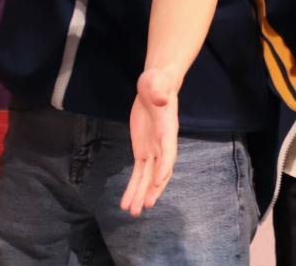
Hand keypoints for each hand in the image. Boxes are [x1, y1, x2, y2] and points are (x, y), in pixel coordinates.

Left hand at [120, 69, 180, 216]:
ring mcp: (153, 150)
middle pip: (159, 171)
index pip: (168, 152)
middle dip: (152, 189)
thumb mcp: (156, 83)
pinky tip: (126, 201)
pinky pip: (138, 172)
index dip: (164, 168)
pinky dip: (133, 187)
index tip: (156, 182)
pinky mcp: (143, 151)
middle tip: (145, 206)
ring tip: (133, 212)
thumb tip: (161, 99)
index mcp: (168, 130)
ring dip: (141, 194)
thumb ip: (159, 92)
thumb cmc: (157, 83)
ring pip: (147, 177)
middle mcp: (163, 144)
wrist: (155, 85)